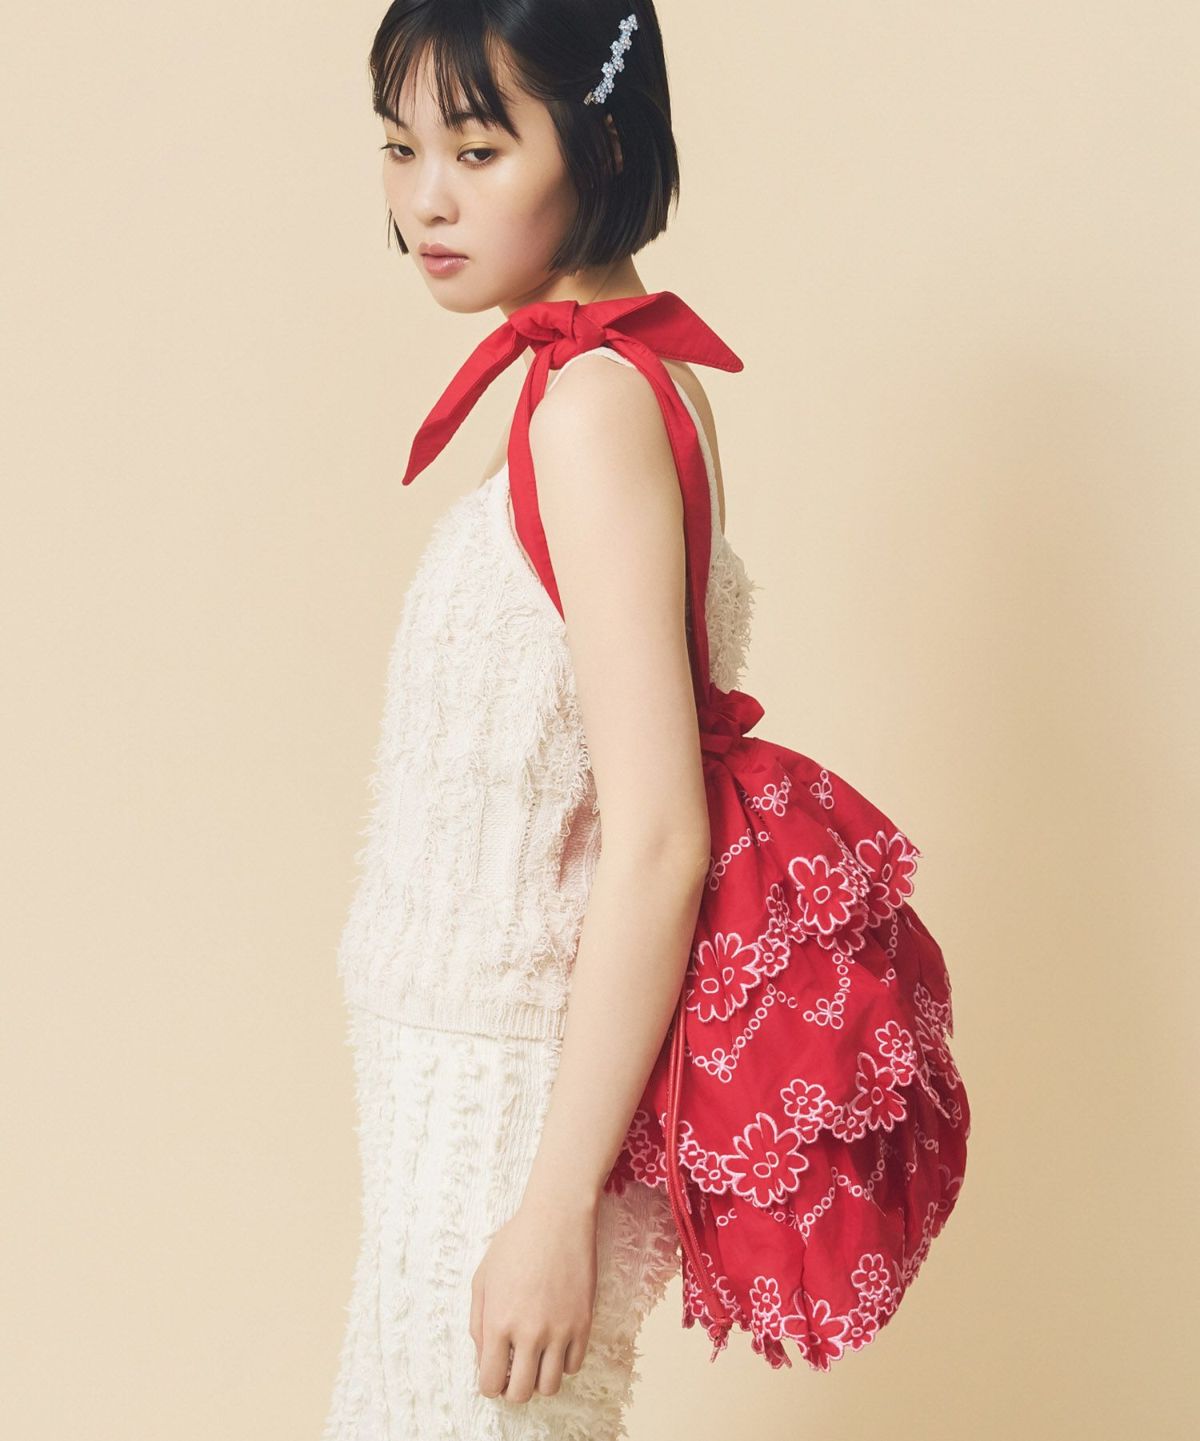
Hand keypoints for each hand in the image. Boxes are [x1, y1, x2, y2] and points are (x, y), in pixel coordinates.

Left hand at [470, 1192, 598, 1403]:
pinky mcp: (583, 1323)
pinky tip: (555, 1345)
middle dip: (513, 1390)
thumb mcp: (483, 1277)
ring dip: (539, 1380)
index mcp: (498, 1321)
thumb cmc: (516, 1242)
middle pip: (520, 1393)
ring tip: (535, 1361)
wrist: (558, 1217)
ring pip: (550, 1387)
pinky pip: (574, 1366)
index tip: (494, 1377)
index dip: (490, 1386)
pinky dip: (562, 1364)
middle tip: (514, 1372)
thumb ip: (478, 1322)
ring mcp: (559, 1330)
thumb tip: (484, 1357)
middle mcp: (528, 1332)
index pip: (490, 1383)